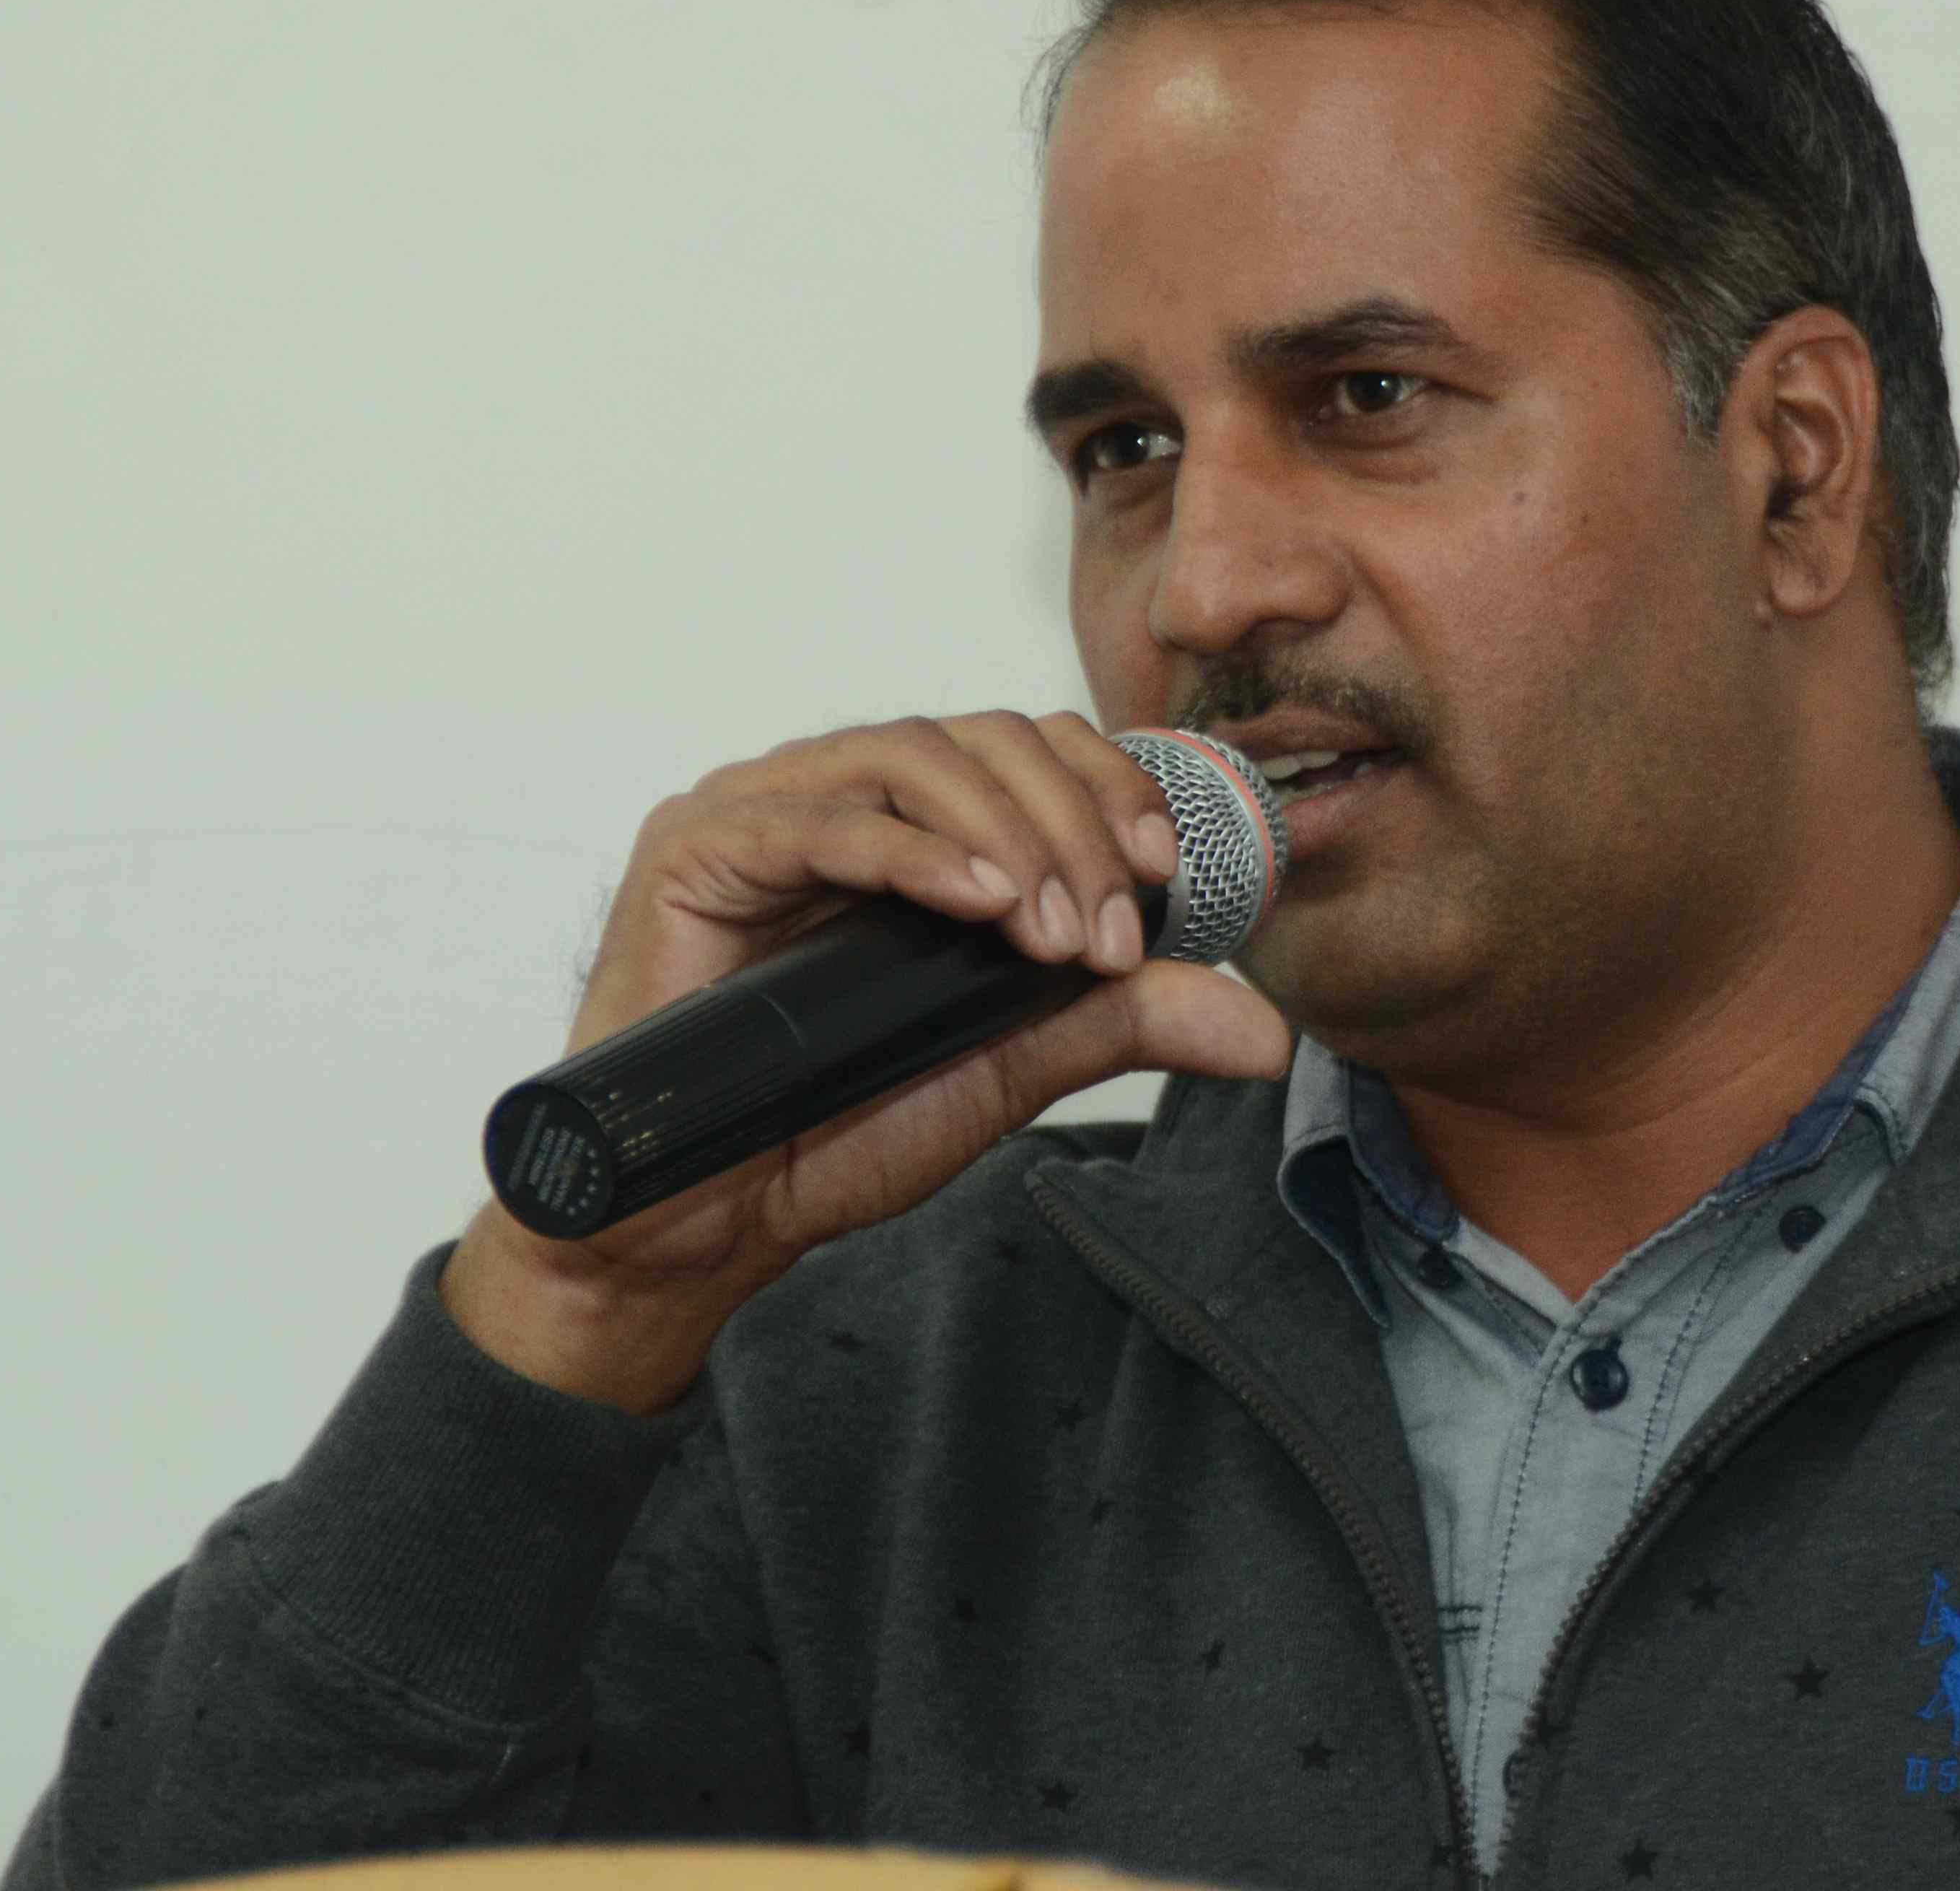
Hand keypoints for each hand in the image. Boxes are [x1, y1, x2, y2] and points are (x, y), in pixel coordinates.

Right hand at [443, 711, 1289, 1412]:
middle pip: (987, 739)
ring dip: (1010, 836)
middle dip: (1074, 827)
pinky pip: (824, 815)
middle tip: (1105, 938)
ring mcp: (763, 808)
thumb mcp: (1009, 1064)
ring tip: (1049, 932)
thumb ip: (1121, 1020)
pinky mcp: (697, 845)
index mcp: (915, 826)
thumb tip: (1262, 1027)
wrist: (707, 1220)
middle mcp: (839, 793)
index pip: (1033, 748)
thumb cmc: (834, 1128)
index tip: (1168, 875)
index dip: (1113, 789)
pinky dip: (918, 850)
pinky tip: (981, 904)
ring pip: (918, 755)